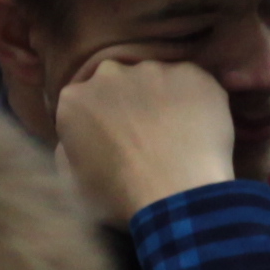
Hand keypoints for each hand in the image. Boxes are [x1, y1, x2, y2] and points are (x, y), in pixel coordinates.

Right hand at [53, 50, 241, 225]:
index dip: (103, 120)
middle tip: (149, 136)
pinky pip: (192, 83)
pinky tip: (200, 128)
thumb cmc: (119, 198)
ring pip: (156, 79)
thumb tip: (79, 135)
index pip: (85, 102)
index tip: (118, 139)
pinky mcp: (191, 74)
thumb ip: (69, 148)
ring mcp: (152, 71)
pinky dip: (196, 100)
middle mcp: (109, 74)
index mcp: (74, 99)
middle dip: (130, 102)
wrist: (177, 196)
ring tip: (178, 135)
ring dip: (163, 99)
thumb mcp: (73, 181)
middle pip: (119, 82)